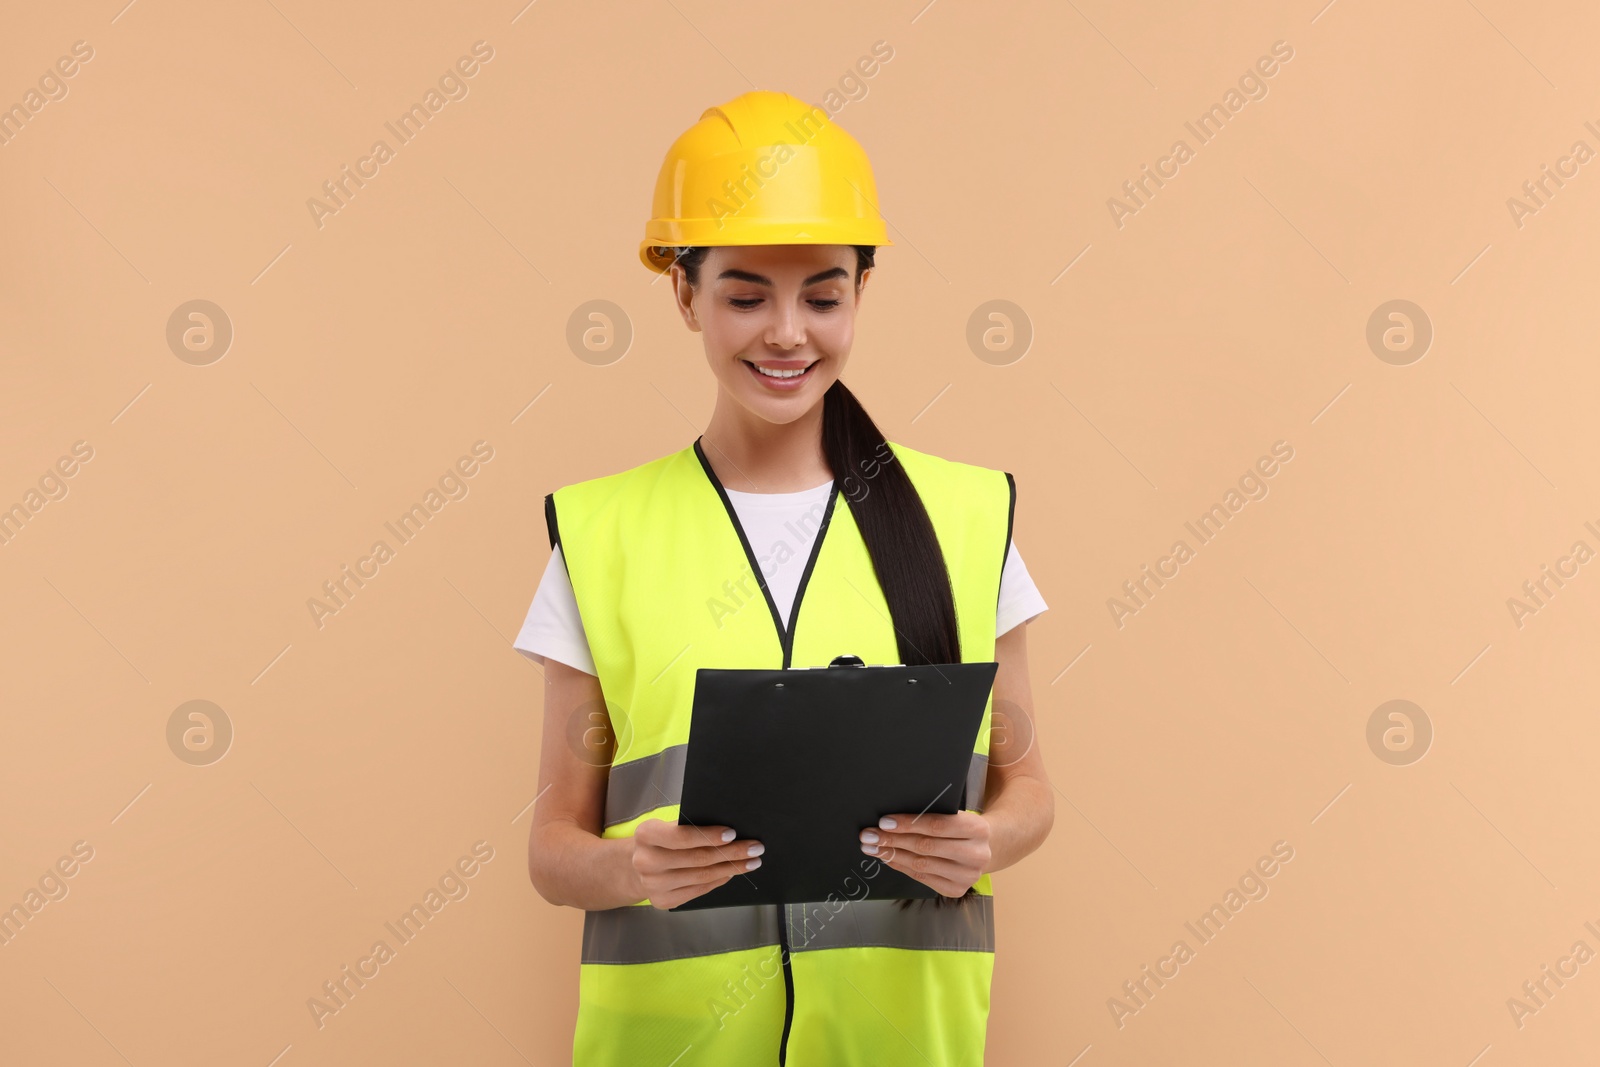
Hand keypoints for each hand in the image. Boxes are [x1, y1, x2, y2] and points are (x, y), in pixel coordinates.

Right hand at [631, 818, 764, 909]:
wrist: (635, 866)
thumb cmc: (660, 839)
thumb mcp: (667, 825)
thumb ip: (691, 825)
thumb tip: (729, 831)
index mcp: (646, 835)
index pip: (682, 836)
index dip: (709, 836)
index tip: (733, 833)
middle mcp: (646, 861)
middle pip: (698, 858)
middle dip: (731, 852)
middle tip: (755, 848)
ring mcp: (654, 885)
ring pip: (702, 876)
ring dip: (732, 868)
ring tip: (751, 861)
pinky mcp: (662, 901)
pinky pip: (699, 890)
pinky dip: (719, 880)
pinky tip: (732, 872)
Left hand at [860, 811, 990, 897]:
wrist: (985, 848)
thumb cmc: (962, 827)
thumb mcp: (955, 814)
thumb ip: (931, 814)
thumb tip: (890, 820)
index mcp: (977, 829)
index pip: (936, 826)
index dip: (908, 824)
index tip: (883, 822)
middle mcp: (976, 854)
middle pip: (926, 846)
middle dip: (893, 840)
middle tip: (868, 836)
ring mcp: (967, 876)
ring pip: (921, 864)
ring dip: (892, 855)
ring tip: (872, 848)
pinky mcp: (956, 890)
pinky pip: (921, 877)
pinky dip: (901, 866)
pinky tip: (887, 858)